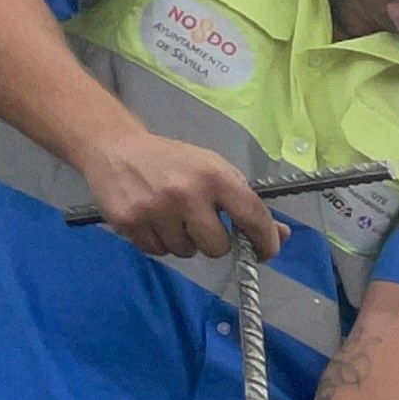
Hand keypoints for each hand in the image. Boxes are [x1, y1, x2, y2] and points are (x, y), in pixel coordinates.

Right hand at [75, 127, 279, 259]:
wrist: (116, 147)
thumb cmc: (173, 162)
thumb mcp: (213, 169)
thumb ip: (245, 202)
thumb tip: (281, 235)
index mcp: (215, 175)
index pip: (252, 216)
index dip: (265, 240)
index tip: (266, 251)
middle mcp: (187, 192)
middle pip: (217, 247)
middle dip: (214, 242)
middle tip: (202, 225)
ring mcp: (156, 209)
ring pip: (186, 252)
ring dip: (184, 241)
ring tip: (172, 216)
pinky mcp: (130, 222)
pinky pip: (158, 252)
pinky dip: (159, 242)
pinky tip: (153, 219)